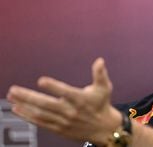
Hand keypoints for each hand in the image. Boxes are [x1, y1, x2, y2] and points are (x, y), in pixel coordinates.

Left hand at [6, 57, 121, 144]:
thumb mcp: (105, 88)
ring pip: (41, 113)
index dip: (54, 87)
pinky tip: (17, 109)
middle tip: (14, 90)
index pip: (66, 92)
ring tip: (12, 97)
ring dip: (25, 106)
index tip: (41, 81)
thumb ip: (100, 74)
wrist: (104, 129)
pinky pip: (41, 123)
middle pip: (47, 104)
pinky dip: (28, 117)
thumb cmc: (102, 104)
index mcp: (81, 99)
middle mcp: (71, 111)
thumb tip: (99, 60)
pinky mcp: (59, 129)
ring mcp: (64, 121)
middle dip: (29, 97)